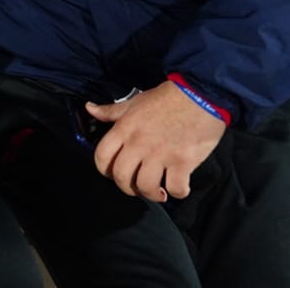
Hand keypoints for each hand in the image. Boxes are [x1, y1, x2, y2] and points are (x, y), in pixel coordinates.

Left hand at [88, 81, 226, 201]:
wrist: (200, 95)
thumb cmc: (166, 98)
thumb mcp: (134, 102)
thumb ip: (111, 110)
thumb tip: (89, 108)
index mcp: (124, 129)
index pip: (102, 156)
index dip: (104, 170)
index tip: (113, 173)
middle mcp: (139, 144)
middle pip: (121, 177)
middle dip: (127, 187)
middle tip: (137, 186)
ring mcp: (161, 154)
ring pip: (146, 186)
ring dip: (151, 194)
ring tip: (159, 191)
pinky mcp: (183, 161)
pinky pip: (175, 187)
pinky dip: (177, 192)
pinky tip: (179, 187)